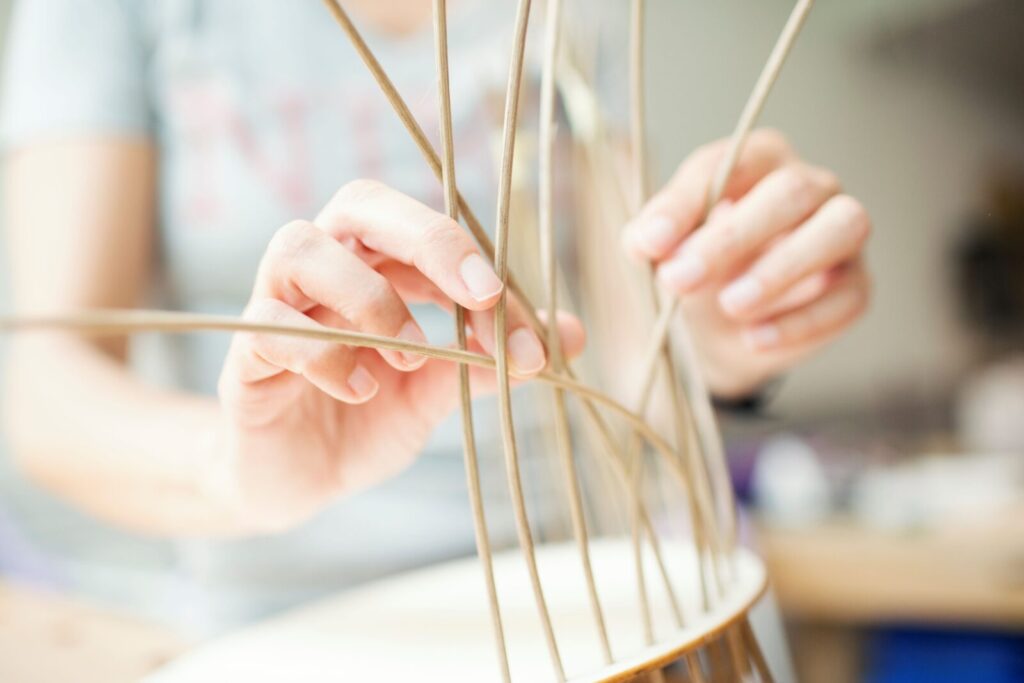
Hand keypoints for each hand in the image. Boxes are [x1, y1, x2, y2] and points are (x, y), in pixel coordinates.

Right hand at [210, 180, 584, 531]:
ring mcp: (275, 306)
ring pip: (300, 247)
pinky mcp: (243, 356)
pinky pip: (269, 328)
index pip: (431, 235)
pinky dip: (325, 355)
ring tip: (411, 357)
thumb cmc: (365, 421)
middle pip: (361, 203)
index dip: (483, 271)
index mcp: (374, 264)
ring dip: (370, 298)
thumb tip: (569, 335)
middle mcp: (323, 268)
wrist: (297, 483)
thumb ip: (488, 360)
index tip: (528, 337)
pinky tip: (363, 391)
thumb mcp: (436, 393)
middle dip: (429, 239)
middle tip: (479, 294)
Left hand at [623, 129, 870, 398]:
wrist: (723, 328)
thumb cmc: (698, 268)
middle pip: (790, 192)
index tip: (649, 244)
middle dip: (731, 237)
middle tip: (681, 279)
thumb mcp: (664, 252)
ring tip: (730, 305)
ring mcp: (842, 232)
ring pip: (840, 228)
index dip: (688, 202)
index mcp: (758, 160)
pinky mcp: (856, 284)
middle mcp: (810, 185)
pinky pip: (846, 296)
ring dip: (781, 268)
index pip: (730, 163)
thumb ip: (652, 238)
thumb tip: (646, 241)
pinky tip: (754, 339)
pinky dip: (800, 321)